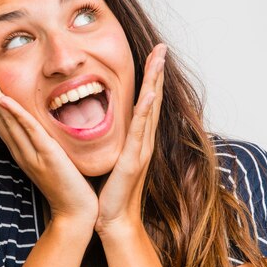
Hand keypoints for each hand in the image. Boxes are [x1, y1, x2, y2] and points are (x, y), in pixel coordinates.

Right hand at [0, 63, 98, 227]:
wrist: (77, 214)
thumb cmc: (71, 186)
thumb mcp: (57, 158)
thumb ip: (49, 142)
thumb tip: (50, 124)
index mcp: (25, 149)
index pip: (4, 118)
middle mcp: (22, 150)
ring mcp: (31, 153)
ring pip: (7, 119)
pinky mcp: (46, 155)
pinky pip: (27, 130)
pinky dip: (14, 113)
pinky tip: (3, 99)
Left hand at [94, 43, 166, 236]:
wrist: (114, 219)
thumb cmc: (112, 190)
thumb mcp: (114, 157)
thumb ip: (116, 139)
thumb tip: (104, 120)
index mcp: (138, 138)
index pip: (146, 101)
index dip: (151, 77)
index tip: (154, 55)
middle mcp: (144, 140)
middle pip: (153, 98)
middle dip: (157, 72)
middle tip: (162, 47)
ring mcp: (141, 149)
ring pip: (150, 108)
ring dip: (155, 82)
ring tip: (159, 60)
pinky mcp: (133, 159)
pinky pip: (140, 130)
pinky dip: (146, 110)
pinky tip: (150, 93)